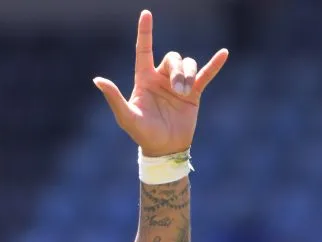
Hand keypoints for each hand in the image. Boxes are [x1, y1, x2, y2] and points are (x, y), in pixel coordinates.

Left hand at [94, 10, 227, 157]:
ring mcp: (178, 84)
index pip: (144, 50)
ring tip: (185, 93)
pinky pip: (205, 74)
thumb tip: (98, 80)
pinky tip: (224, 53)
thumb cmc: (141, 133)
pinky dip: (214, 65)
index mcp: (144, 79)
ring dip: (189, 75)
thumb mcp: (126, 116)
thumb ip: (114, 97)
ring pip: (188, 64)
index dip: (145, 32)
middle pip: (172, 58)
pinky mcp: (194, 93)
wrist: (164, 148)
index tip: (146, 13)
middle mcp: (160, 78)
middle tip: (179, 90)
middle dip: (178, 70)